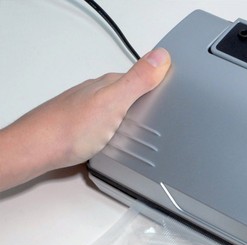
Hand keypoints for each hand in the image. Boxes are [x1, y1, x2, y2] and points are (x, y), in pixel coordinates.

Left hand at [0, 48, 170, 190]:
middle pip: (130, 93)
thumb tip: (161, 56)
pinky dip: (117, 130)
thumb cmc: (69, 129)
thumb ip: (138, 81)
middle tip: (164, 108)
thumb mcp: (113, 103)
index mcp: (108, 85)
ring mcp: (88, 111)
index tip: (175, 87)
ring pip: (117, 110)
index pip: (141, 76)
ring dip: (132, 117)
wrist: (36, 151)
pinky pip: (107, 125)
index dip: (159, 81)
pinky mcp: (82, 129)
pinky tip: (118, 138)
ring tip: (146, 125)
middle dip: (148, 100)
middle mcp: (97, 95)